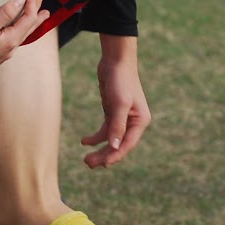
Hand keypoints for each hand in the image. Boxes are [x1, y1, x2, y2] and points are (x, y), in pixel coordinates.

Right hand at [0, 0, 48, 77]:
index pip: (28, 18)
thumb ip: (4, 14)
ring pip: (21, 34)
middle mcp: (10, 49)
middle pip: (28, 27)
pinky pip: (13, 39)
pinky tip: (16, 29)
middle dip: (36, 11)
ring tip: (38, 15)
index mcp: (10, 40)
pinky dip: (19, 29)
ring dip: (29, 21)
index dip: (32, 2)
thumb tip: (20, 1)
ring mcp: (2, 54)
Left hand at [81, 51, 151, 168]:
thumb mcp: (119, 103)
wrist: (115, 60)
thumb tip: (115, 147)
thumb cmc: (121, 80)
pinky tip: (84, 141)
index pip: (127, 144)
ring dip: (99, 149)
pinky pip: (105, 129)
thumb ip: (117, 125)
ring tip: (86, 159)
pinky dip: (95, 137)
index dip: (115, 156)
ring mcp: (122, 118)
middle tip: (88, 164)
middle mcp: (133, 122)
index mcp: (140, 122)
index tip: (102, 164)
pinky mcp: (112, 112)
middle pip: (118, 144)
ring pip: (110, 139)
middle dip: (104, 155)